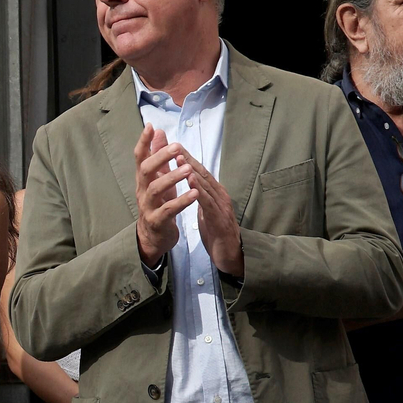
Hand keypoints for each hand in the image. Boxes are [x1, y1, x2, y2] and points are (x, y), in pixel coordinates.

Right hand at [132, 125, 196, 265]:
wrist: (153, 237)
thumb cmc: (159, 203)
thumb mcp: (159, 178)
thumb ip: (159, 156)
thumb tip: (158, 131)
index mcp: (143, 179)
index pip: (139, 157)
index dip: (143, 142)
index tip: (150, 126)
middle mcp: (142, 190)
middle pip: (145, 170)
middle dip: (160, 157)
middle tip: (177, 148)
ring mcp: (148, 206)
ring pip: (155, 190)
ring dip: (172, 178)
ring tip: (188, 170)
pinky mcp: (157, 221)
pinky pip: (167, 210)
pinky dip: (181, 202)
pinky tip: (194, 194)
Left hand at [174, 147, 243, 276]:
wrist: (230, 257)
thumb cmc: (217, 235)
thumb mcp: (206, 213)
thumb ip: (201, 199)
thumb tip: (193, 186)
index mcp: (215, 194)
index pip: (199, 172)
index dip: (186, 159)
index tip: (172, 147)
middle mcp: (220, 196)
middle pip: (202, 173)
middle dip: (187, 158)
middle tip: (172, 144)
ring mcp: (222, 207)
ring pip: (206, 185)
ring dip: (191, 170)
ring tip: (178, 157)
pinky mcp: (220, 220)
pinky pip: (208, 203)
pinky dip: (199, 191)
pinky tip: (190, 181)